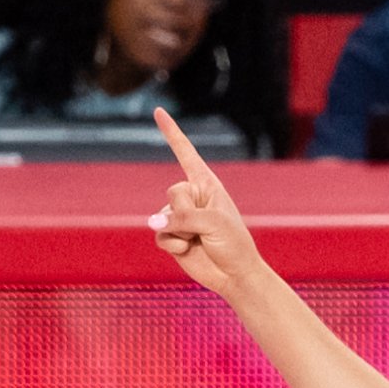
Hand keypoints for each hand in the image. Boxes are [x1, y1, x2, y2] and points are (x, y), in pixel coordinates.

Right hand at [148, 110, 264, 293]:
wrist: (235, 276)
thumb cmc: (233, 244)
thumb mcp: (212, 222)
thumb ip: (181, 217)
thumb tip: (153, 224)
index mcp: (207, 184)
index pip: (186, 153)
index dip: (171, 133)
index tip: (158, 112)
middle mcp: (192, 197)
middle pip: (173, 192)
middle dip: (187, 212)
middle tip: (205, 227)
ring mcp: (180, 216)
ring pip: (163, 215)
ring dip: (181, 231)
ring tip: (200, 241)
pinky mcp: (171, 236)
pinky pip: (159, 234)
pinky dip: (172, 244)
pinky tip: (188, 250)